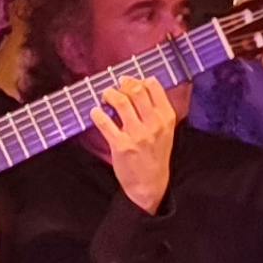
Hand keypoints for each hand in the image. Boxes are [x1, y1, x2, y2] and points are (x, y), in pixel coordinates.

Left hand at [93, 75, 178, 214]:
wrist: (150, 183)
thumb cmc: (156, 154)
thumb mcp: (165, 130)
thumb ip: (156, 110)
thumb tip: (140, 85)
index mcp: (166, 117)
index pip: (154, 86)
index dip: (138, 79)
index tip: (129, 82)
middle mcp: (154, 124)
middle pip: (136, 90)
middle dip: (122, 84)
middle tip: (116, 88)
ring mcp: (137, 134)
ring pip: (121, 102)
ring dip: (109, 94)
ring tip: (106, 97)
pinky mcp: (121, 145)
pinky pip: (105, 122)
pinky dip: (97, 114)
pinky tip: (96, 112)